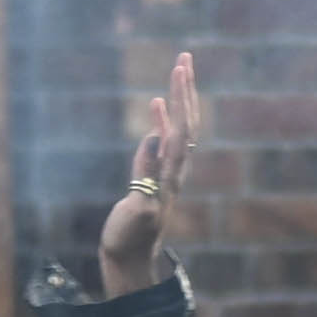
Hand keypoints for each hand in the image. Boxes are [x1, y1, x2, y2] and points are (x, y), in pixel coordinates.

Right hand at [95, 48, 201, 295]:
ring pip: (179, 128)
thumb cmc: (129, 238)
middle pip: (187, 122)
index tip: (178, 68)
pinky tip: (156, 105)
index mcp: (171, 175)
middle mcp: (174, 170)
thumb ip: (146, 175)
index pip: (181, 127)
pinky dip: (163, 118)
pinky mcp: (155, 178)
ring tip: (178, 71)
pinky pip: (165, 140)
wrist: (129, 259)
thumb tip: (155, 138)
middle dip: (187, 89)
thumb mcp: (137, 209)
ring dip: (179, 99)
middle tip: (185, 57)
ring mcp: (166, 173)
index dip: (180, 97)